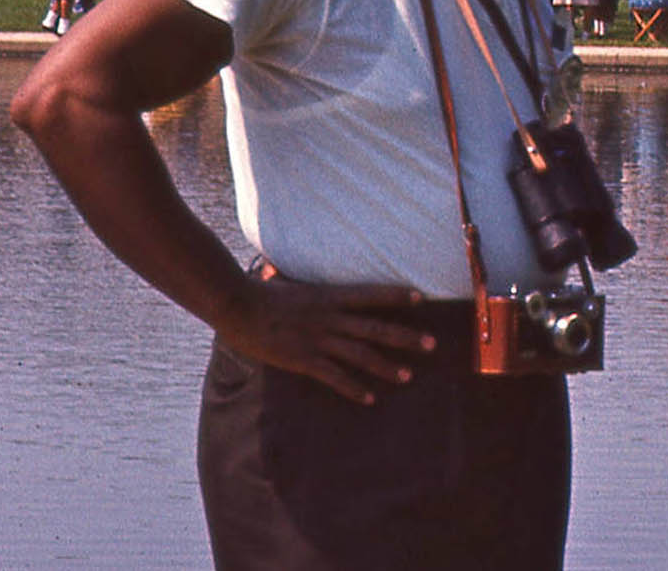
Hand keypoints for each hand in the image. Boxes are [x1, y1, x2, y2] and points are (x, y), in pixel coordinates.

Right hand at [217, 279, 436, 404]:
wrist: (235, 305)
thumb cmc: (258, 293)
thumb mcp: (287, 282)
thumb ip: (299, 282)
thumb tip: (282, 268)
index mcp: (329, 296)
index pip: (371, 294)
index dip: (397, 296)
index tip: (422, 299)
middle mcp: (330, 317)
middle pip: (375, 327)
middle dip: (406, 337)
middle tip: (432, 344)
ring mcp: (318, 339)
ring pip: (361, 354)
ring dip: (386, 366)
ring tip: (408, 376)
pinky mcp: (303, 359)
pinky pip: (334, 376)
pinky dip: (353, 388)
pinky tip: (369, 398)